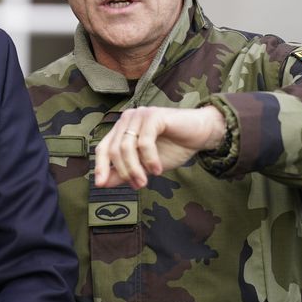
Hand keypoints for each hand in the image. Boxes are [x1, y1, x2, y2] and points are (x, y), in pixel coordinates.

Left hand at [95, 106, 225, 188]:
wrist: (201, 135)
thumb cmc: (174, 147)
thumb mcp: (145, 165)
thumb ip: (124, 172)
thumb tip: (102, 183)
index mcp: (122, 129)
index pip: (103, 148)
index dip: (100, 167)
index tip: (99, 185)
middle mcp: (127, 119)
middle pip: (114, 150)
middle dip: (124, 172)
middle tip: (138, 186)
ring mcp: (140, 115)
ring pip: (127, 147)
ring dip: (135, 168)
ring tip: (145, 182)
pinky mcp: (153, 115)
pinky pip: (144, 142)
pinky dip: (149, 159)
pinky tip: (157, 170)